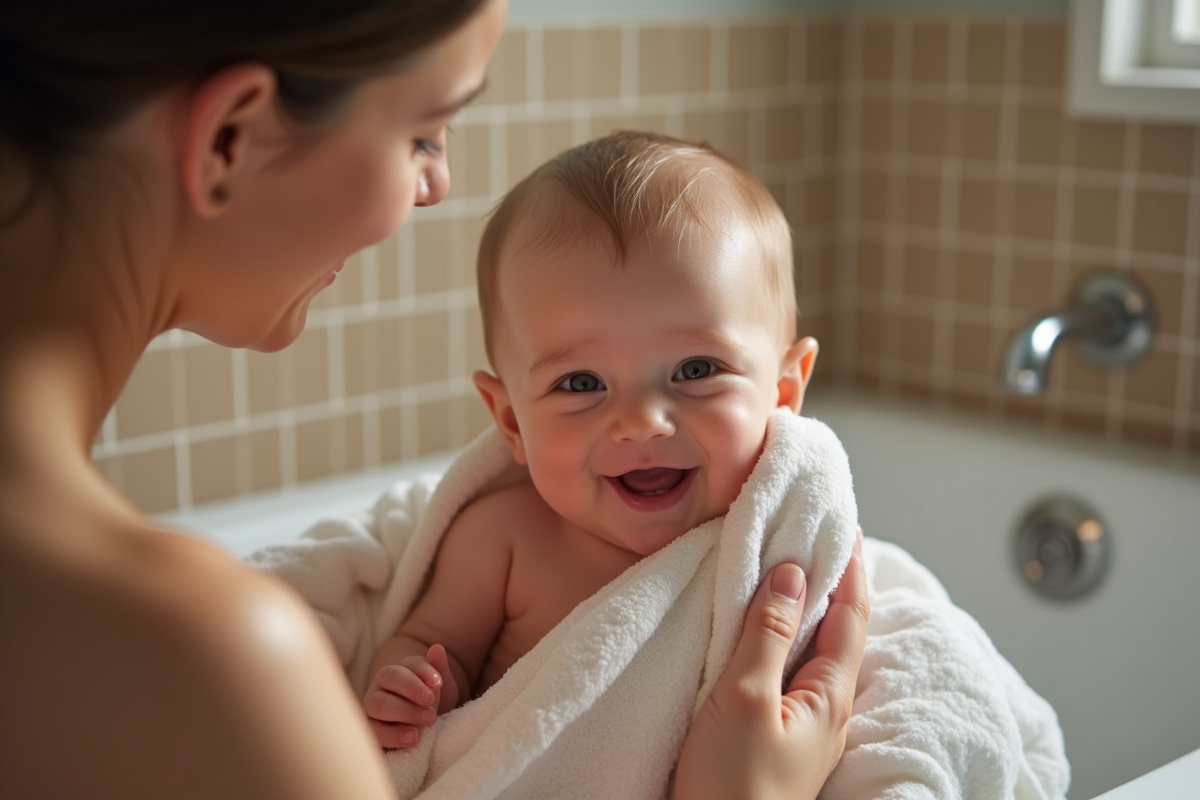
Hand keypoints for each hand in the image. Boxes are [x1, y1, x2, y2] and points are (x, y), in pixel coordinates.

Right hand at [363, 644, 458, 748]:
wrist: (420, 730)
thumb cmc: (430, 704)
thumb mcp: (441, 688)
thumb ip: (439, 669)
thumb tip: (437, 648)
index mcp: (402, 670)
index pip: (409, 664)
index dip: (424, 671)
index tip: (439, 684)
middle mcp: (383, 684)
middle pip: (390, 677)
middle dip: (413, 689)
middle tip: (433, 705)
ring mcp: (373, 706)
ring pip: (378, 704)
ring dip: (404, 712)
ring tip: (428, 722)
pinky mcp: (370, 730)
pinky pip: (373, 731)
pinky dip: (393, 735)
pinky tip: (413, 738)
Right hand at [672, 529, 868, 799]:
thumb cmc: (731, 787)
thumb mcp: (746, 698)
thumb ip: (768, 633)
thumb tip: (792, 572)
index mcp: (829, 697)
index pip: (850, 616)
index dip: (850, 568)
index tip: (848, 526)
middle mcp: (824, 710)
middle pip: (837, 632)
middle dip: (833, 584)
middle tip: (821, 539)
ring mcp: (802, 727)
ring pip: (811, 652)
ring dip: (805, 610)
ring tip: (792, 574)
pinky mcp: (774, 739)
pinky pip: (788, 673)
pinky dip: (782, 639)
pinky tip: (762, 635)